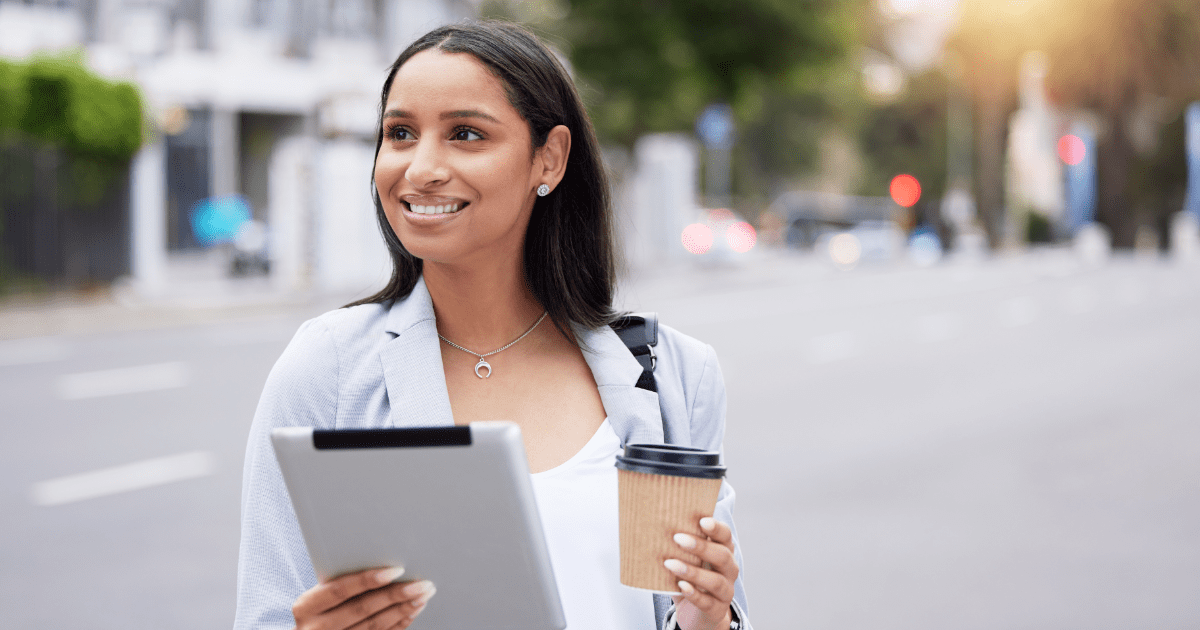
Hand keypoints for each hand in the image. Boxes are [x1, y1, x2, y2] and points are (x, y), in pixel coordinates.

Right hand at [292, 567, 435, 629]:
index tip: (396, 570)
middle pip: (361, 609)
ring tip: (423, 595)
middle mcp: (316, 628)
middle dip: (395, 595)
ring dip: (403, 609)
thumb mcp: (319, 596)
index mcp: (306, 607)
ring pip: (374, 627)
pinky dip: (399, 624)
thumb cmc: (318, 610)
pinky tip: (412, 611)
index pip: (340, 590)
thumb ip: (341, 582)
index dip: (368, 579)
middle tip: (421, 583)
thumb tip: (384, 564)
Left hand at [664, 517, 737, 629]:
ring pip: (715, 581)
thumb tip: (651, 527)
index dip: (716, 528)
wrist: (696, 614)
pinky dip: (694, 594)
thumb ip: (677, 547)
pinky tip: (680, 586)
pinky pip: (707, 602)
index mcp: (723, 551)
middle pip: (722, 556)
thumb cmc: (689, 578)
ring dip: (692, 571)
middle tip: (677, 538)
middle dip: (701, 546)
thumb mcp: (686, 561)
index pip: (725, 536)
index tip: (702, 521)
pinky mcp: (717, 610)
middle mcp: (729, 570)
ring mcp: (726, 591)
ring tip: (670, 564)